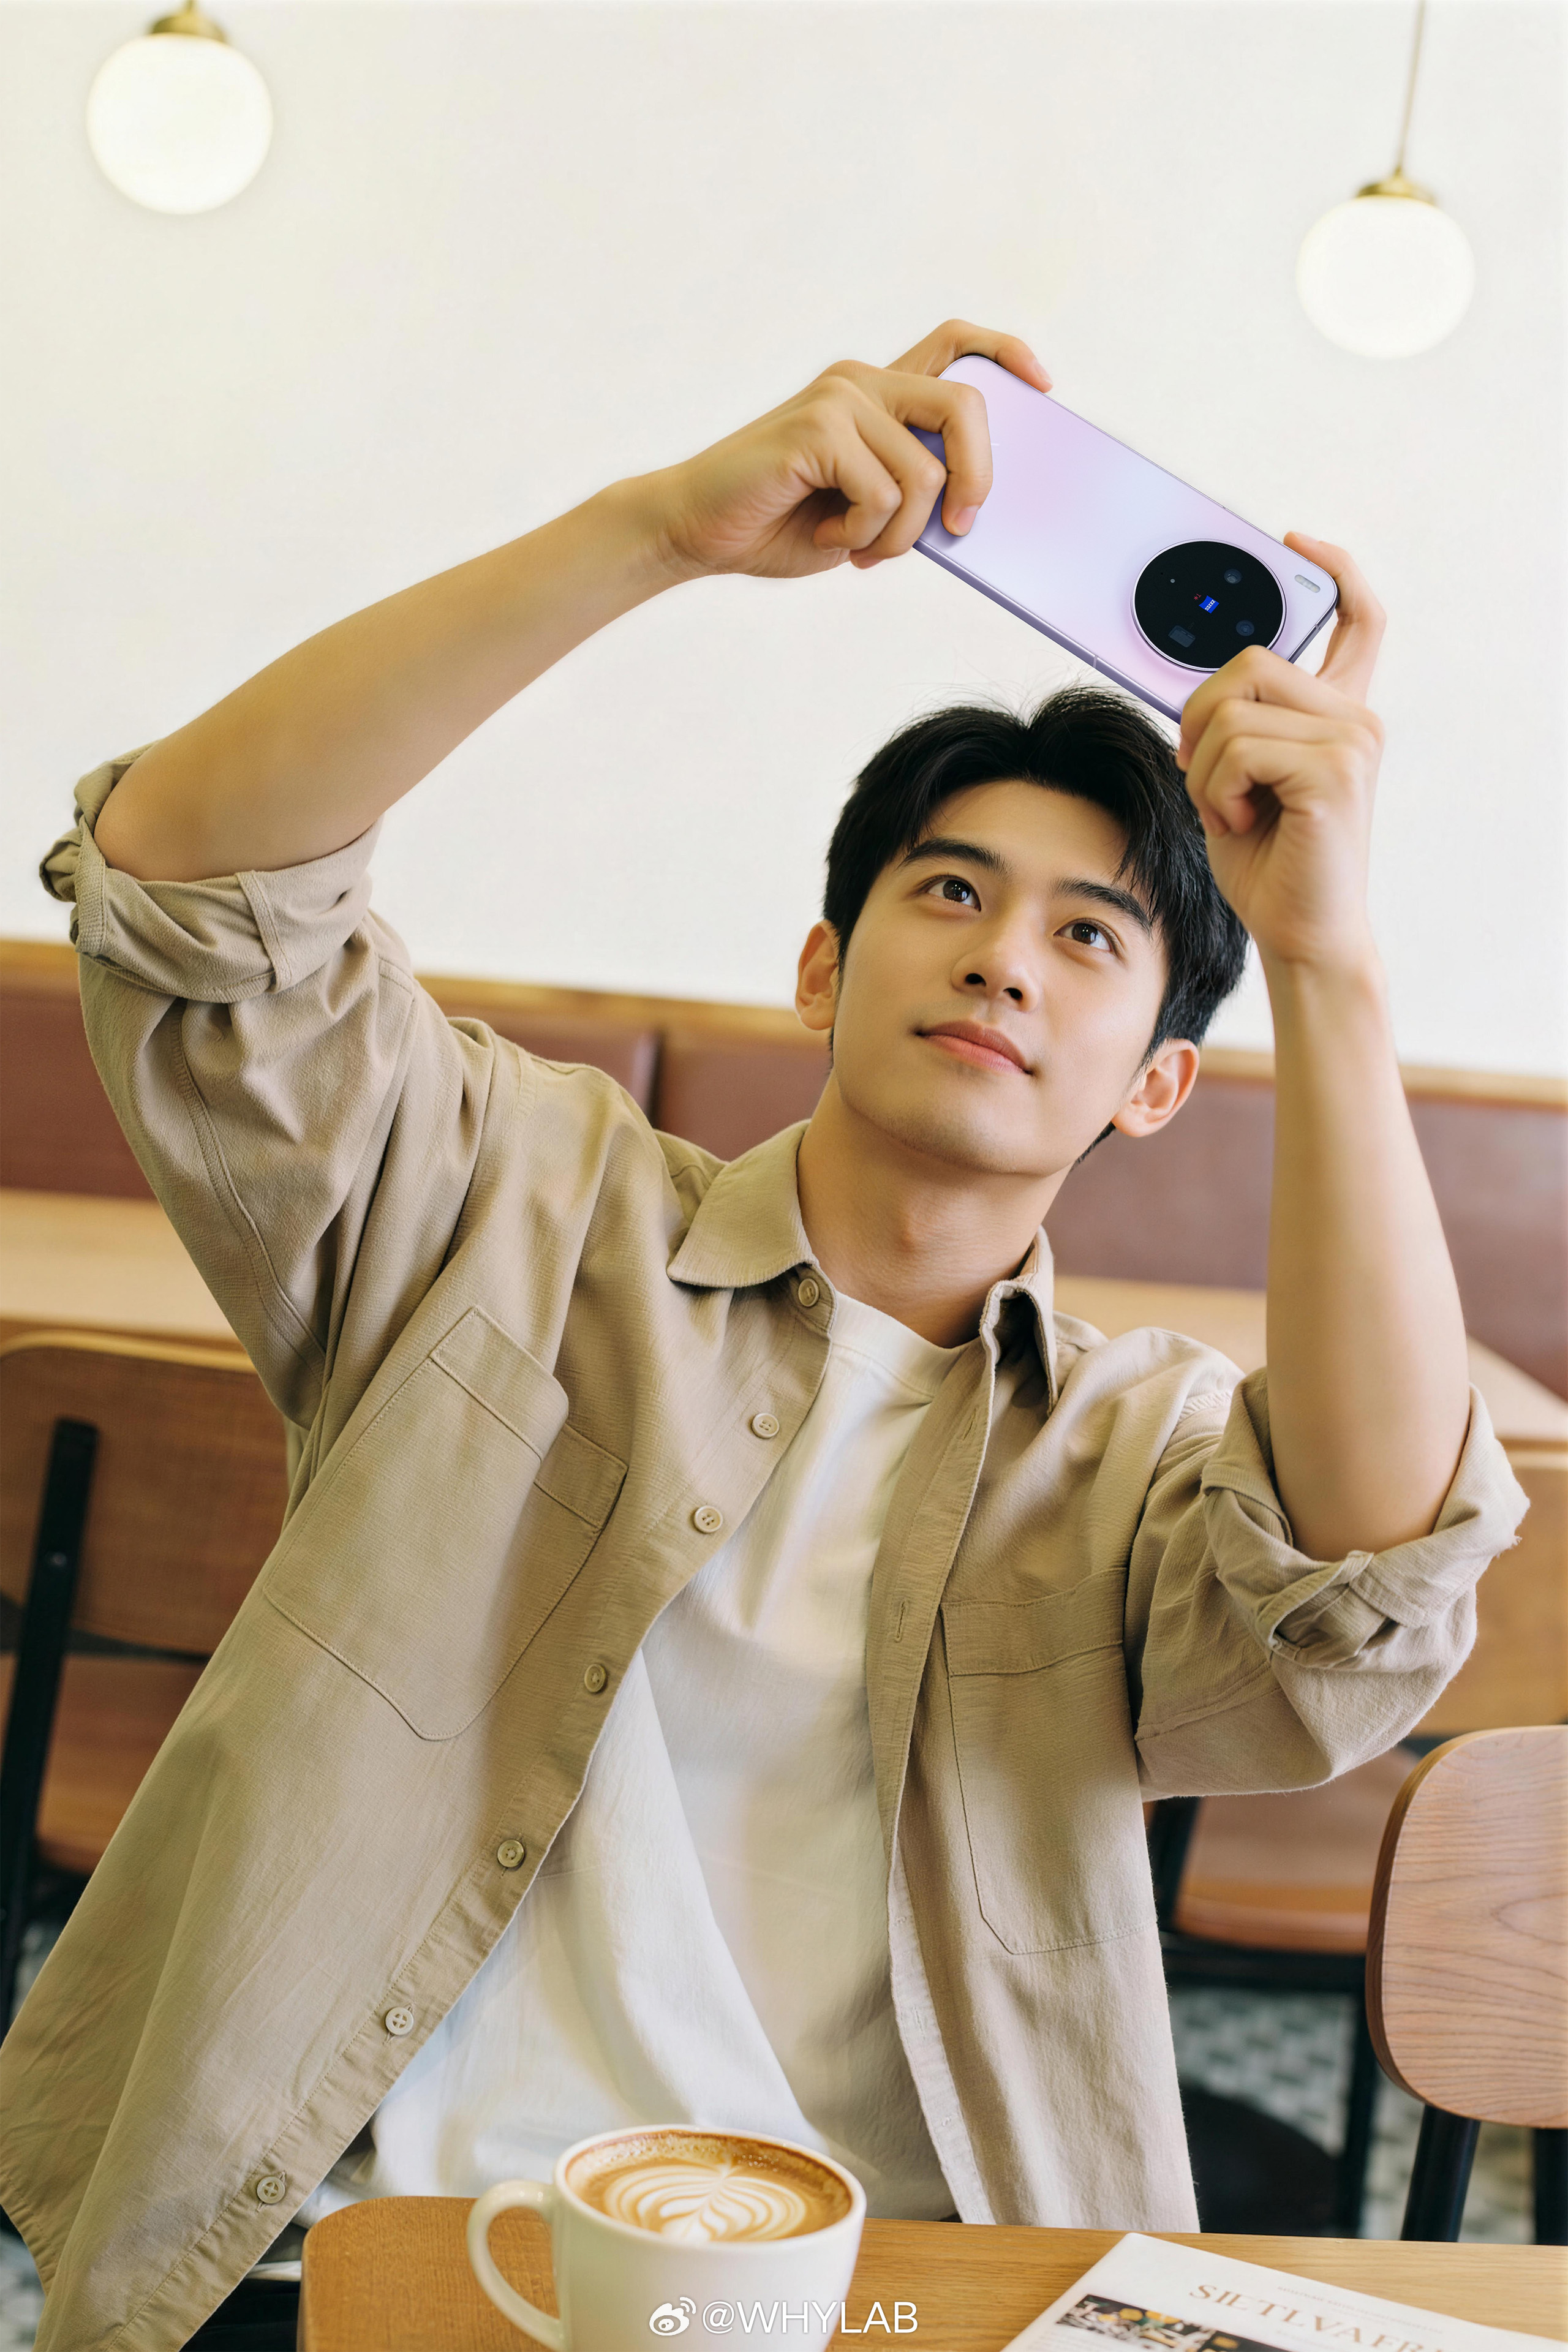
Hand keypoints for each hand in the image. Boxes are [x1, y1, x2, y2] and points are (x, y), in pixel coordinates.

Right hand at [649, 320, 1050, 583]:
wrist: (697, 530)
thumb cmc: (778, 522)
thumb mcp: (865, 508)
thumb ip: (911, 490)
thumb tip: (971, 506)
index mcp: (875, 392)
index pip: (955, 342)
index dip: (1006, 352)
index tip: (1043, 385)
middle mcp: (861, 381)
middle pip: (965, 406)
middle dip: (978, 477)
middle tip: (961, 527)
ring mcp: (839, 399)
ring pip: (925, 470)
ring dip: (902, 532)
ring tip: (859, 546)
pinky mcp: (817, 429)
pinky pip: (884, 493)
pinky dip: (864, 534)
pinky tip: (828, 536)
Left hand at [1175, 534, 1387, 971]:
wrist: (1301, 933)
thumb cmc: (1268, 863)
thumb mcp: (1241, 778)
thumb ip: (1239, 723)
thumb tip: (1200, 692)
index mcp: (1340, 714)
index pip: (1357, 620)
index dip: (1335, 570)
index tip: (1296, 541)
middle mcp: (1356, 718)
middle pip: (1251, 660)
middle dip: (1201, 716)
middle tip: (1204, 776)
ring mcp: (1352, 740)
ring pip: (1233, 709)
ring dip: (1206, 769)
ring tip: (1232, 812)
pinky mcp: (1334, 771)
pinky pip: (1238, 749)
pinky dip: (1215, 792)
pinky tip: (1239, 824)